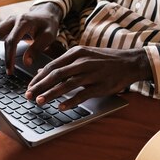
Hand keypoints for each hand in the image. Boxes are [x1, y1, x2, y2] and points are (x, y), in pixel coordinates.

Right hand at [0, 2, 61, 72]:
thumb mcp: (49, 36)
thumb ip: (38, 48)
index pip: (11, 40)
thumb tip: (26, 62)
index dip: (9, 57)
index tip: (9, 71)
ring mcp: (3, 22)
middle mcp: (10, 20)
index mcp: (23, 21)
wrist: (45, 14)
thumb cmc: (47, 26)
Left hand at [26, 45, 152, 108]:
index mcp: (77, 52)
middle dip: (40, 86)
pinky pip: (83, 94)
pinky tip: (61, 107)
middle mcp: (82, 62)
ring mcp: (92, 74)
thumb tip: (42, 72)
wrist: (130, 62)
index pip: (52, 65)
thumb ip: (64, 63)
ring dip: (51, 94)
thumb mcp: (84, 55)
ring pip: (67, 84)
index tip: (29, 86)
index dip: (38, 77)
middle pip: (56, 74)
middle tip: (29, 95)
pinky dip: (71, 101)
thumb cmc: (105, 60)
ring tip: (40, 101)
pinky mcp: (101, 85)